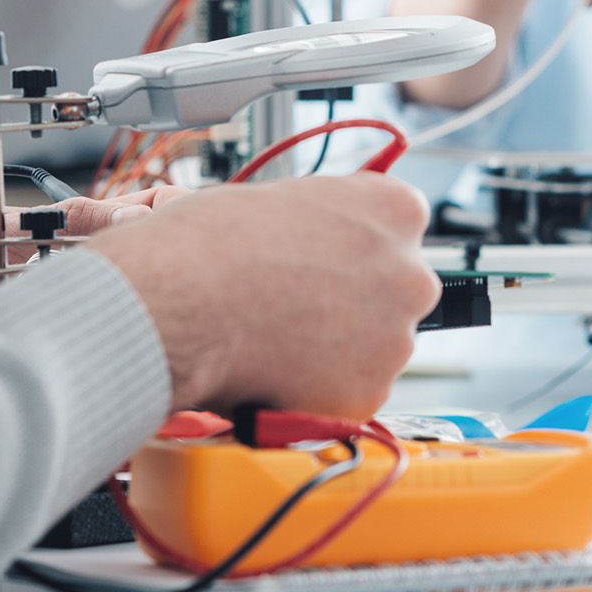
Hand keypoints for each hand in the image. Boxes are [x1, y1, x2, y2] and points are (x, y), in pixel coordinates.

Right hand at [85, 173, 441, 421]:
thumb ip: (328, 218)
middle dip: (356, 301)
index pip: (398, 228)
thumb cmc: (212, 244)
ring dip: (340, 347)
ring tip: (278, 338)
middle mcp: (411, 274)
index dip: (354, 247)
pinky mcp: (369, 393)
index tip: (330, 260)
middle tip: (300, 306)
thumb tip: (327, 236)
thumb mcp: (286, 198)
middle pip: (395, 291)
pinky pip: (352, 392)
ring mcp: (396, 338)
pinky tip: (280, 370)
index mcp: (396, 210)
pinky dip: (322, 388)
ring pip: (376, 346)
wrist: (180, 304)